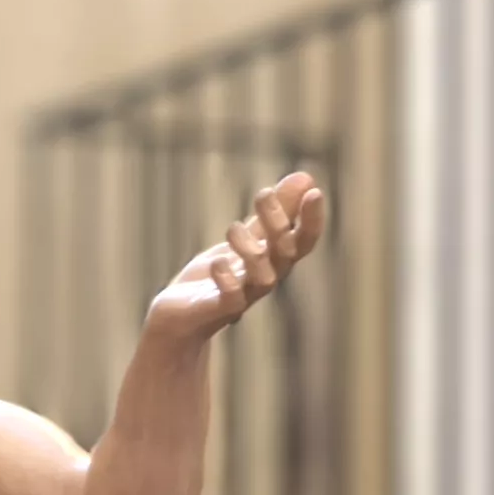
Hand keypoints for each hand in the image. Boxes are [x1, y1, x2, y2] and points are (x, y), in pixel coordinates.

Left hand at [147, 173, 325, 343]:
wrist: (180, 317)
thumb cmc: (217, 277)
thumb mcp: (247, 238)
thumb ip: (274, 213)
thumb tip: (305, 177)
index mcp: (273, 261)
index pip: (302, 241)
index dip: (311, 220)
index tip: (314, 191)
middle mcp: (263, 279)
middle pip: (284, 255)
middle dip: (278, 223)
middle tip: (262, 193)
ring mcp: (242, 296)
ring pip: (264, 279)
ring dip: (252, 250)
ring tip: (233, 228)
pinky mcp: (216, 310)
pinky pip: (231, 300)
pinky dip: (229, 281)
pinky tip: (219, 262)